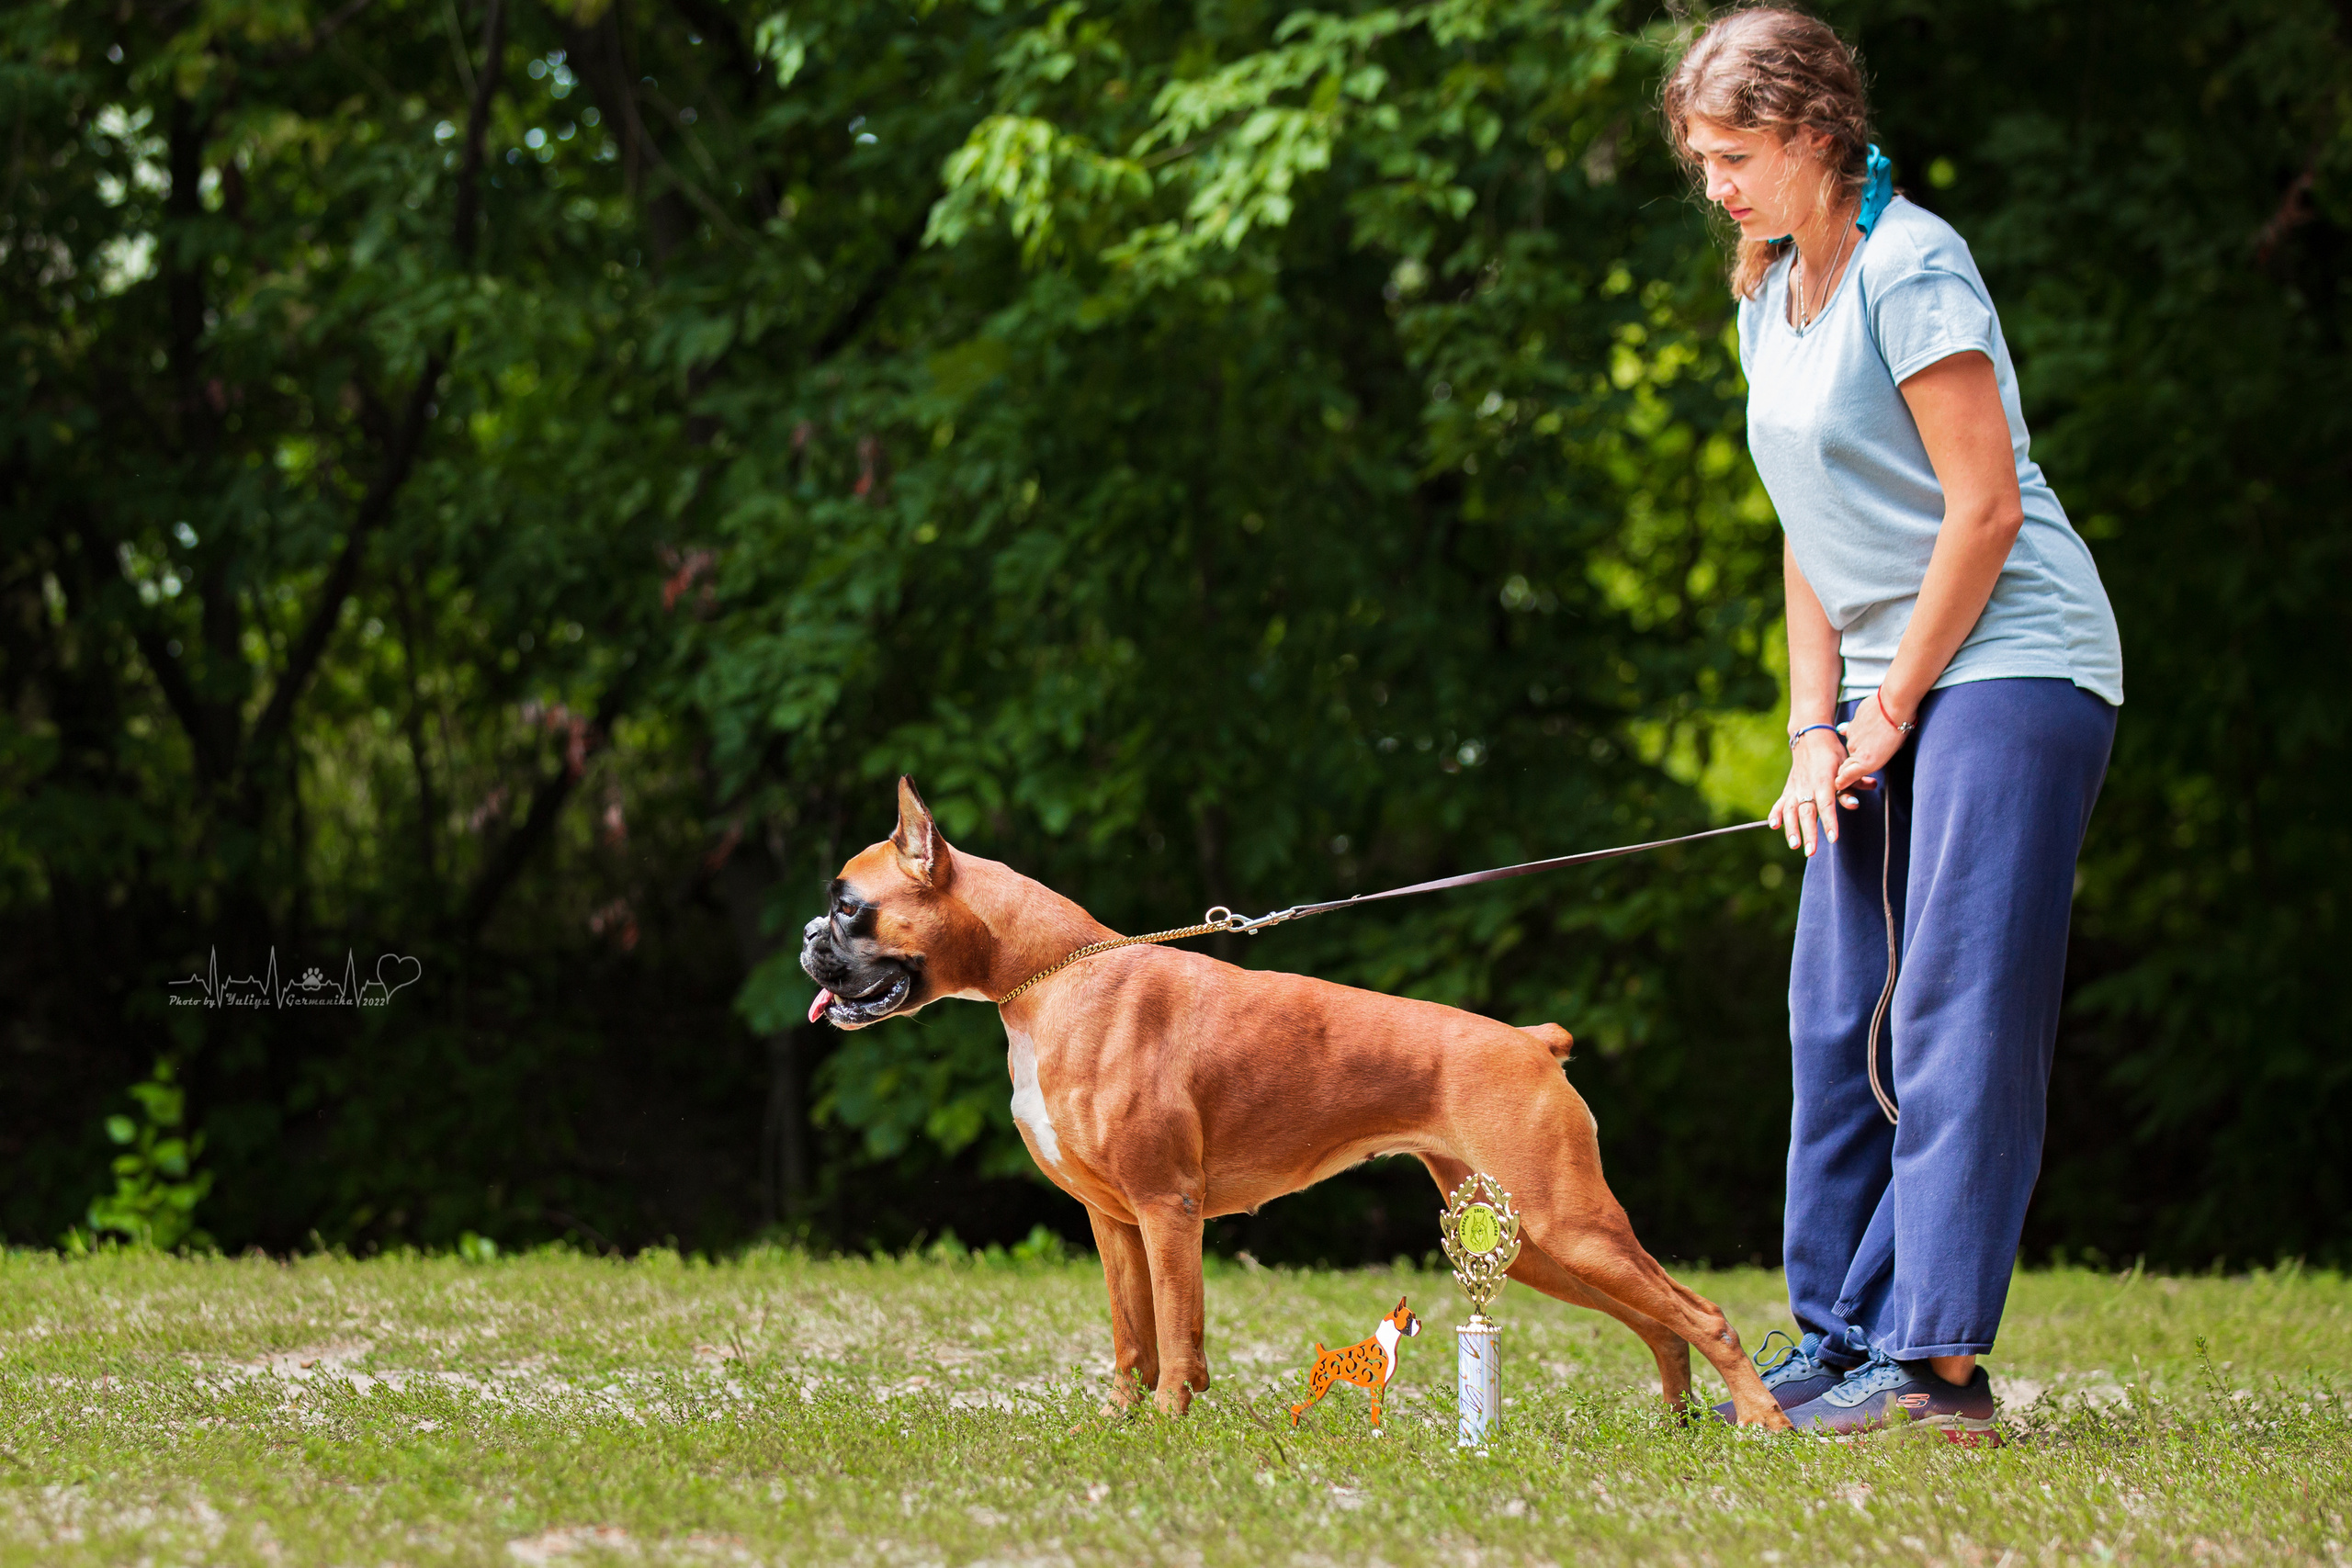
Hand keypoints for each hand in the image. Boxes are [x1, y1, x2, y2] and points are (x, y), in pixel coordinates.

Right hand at [1769, 730, 1862, 856]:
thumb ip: (1852, 784)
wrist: (1811, 738)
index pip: (1826, 804)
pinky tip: (1773, 826)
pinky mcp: (1788, 790)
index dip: (1829, 821)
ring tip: (1794, 845)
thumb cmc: (1833, 754)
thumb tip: (1860, 799)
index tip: (1832, 838)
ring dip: (1791, 828)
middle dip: (1808, 832)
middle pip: (1806, 812)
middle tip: (1811, 851)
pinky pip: (1780, 803)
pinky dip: (1775, 814)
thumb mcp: (1845, 764)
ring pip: (1791, 811)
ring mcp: (1795, 788)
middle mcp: (1806, 785)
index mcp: (1823, 780)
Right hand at [1834, 691, 1914, 791]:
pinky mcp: (1852, 723)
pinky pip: (1854, 729)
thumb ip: (1873, 760)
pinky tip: (1874, 723)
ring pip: (1853, 743)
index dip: (1843, 779)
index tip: (1840, 782)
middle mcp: (1855, 751)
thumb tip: (1865, 762)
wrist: (1894, 706)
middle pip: (1852, 758)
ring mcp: (1851, 736)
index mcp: (1865, 763)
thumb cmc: (1898, 730)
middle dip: (1859, 756)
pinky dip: (1862, 728)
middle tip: (1875, 750)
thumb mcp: (1889, 753)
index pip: (1845, 776)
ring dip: (1862, 741)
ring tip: (1878, 733)